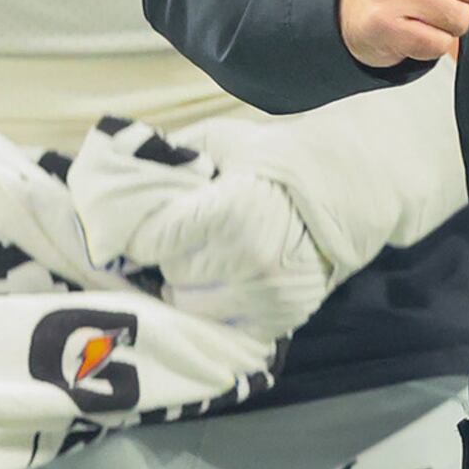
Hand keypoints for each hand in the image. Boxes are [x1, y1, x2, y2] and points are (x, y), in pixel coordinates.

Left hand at [66, 118, 331, 346]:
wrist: (349, 188)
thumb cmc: (277, 160)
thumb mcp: (223, 140)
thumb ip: (172, 154)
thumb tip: (119, 171)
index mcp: (226, 212)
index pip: (149, 242)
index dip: (140, 235)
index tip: (143, 230)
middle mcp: (245, 260)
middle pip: (169, 275)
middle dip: (169, 258)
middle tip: (182, 242)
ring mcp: (265, 295)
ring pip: (190, 306)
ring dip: (189, 288)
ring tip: (206, 266)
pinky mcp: (281, 319)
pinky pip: (224, 327)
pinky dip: (220, 309)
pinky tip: (230, 287)